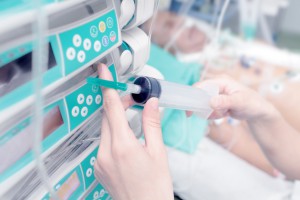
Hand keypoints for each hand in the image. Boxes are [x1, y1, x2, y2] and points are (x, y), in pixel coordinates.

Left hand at [94, 64, 172, 199]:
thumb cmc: (155, 186)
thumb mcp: (158, 152)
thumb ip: (152, 124)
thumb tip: (151, 103)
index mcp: (123, 146)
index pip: (111, 108)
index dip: (107, 87)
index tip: (102, 72)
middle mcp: (105, 153)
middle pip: (107, 118)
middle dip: (117, 104)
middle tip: (131, 99)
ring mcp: (99, 162)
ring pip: (104, 130)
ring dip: (115, 120)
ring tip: (131, 119)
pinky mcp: (98, 167)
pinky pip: (103, 143)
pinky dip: (112, 134)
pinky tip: (126, 139)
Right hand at [196, 75, 279, 122]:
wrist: (258, 111)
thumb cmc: (252, 103)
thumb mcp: (240, 102)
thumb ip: (225, 101)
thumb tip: (211, 102)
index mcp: (221, 81)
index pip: (201, 86)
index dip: (193, 96)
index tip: (189, 109)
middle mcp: (216, 86)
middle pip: (200, 96)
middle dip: (205, 107)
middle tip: (215, 114)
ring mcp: (216, 94)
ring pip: (204, 105)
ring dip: (211, 112)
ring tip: (225, 113)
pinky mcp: (216, 102)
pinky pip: (208, 110)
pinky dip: (214, 115)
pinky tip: (225, 114)